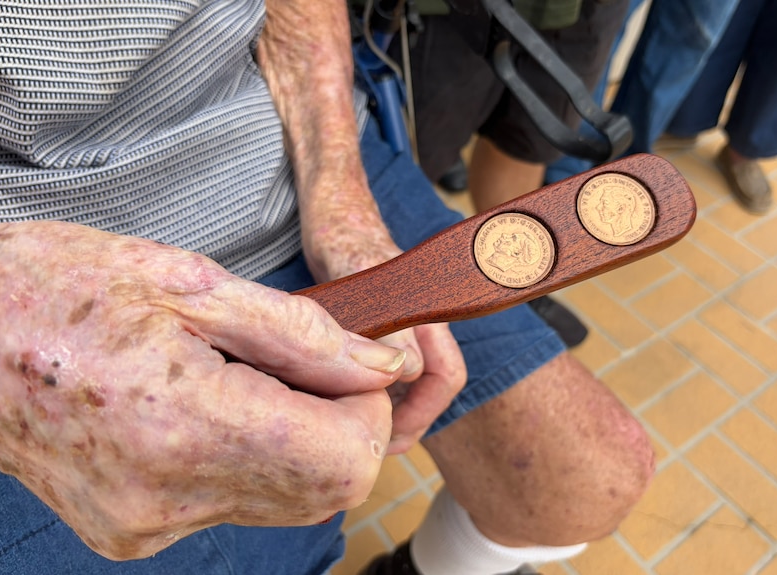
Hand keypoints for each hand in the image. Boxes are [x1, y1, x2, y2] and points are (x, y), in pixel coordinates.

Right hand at [0, 222, 404, 559]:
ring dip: (295, 443)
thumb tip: (383, 367)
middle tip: (292, 365)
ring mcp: (145, 525)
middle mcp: (166, 495)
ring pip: (287, 502)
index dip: (370, 411)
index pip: (346, 459)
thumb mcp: (192, 282)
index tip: (343, 366)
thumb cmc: (61, 286)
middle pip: (326, 490)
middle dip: (338, 426)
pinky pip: (233, 505)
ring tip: (239, 381)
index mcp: (184, 422)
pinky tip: (203, 411)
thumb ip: (302, 334)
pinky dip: (248, 461)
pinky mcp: (130, 534)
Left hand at [302, 203, 467, 453]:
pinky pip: (386, 370)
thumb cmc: (343, 237)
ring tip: (358, 428)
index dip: (422, 414)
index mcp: (427, 314)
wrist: (330, 214)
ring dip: (389, 408)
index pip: (446, 376)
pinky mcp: (381, 328)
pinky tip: (343, 400)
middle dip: (408, 420)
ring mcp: (402, 326)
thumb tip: (413, 371)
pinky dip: (371, 390)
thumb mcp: (358, 276)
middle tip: (372, 444)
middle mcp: (421, 324)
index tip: (388, 437)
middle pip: (432, 386)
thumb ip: (387, 319)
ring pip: (408, 382)